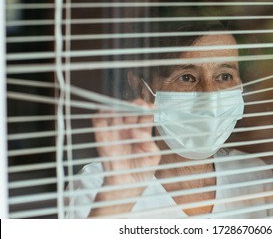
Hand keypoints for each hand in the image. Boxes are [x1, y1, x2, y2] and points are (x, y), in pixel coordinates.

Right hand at [89, 98, 159, 216]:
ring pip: (113, 114)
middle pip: (129, 111)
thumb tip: (137, 132)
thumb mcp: (152, 156)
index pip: (144, 115)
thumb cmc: (142, 171)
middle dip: (132, 106)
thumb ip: (148, 143)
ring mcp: (115, 133)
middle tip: (136, 105)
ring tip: (121, 107)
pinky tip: (105, 112)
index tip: (148, 106)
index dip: (146, 108)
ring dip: (116, 108)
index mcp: (142, 131)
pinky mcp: (103, 140)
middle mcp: (128, 129)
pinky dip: (100, 117)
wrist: (127, 187)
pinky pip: (99, 125)